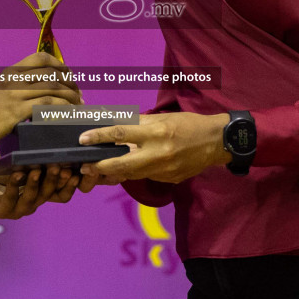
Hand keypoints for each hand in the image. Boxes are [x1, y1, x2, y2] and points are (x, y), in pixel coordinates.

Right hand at [0, 52, 82, 152]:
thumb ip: (17, 88)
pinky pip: (47, 104)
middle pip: (51, 72)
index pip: (41, 58)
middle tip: (79, 95)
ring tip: (79, 106)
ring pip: (53, 88)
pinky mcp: (15, 111)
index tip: (70, 78)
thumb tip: (42, 90)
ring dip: (71, 97)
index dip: (60, 66)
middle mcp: (13, 79)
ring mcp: (14, 94)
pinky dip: (62, 108)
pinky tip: (68, 114)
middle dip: (71, 83)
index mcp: (10, 72)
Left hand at [0, 156, 80, 218]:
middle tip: (61, 166)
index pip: (63, 192)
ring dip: (37, 184)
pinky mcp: (0, 210)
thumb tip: (58, 137)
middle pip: (51, 195)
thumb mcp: (22, 159)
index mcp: (40, 192)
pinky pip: (11, 199)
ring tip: (39, 169)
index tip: (81, 169)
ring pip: (33, 199)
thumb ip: (38, 155)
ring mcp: (16, 209)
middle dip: (57, 181)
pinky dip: (15, 186)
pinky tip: (17, 174)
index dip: (73, 184)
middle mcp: (31, 202)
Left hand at [78, 112, 230, 183]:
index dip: (99, 136)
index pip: (121, 134)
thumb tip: (116, 127)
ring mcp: (163, 170)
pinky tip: (128, 168)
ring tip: (100, 168)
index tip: (83, 139)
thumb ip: (139, 124)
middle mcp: (157, 153)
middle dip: (100, 166)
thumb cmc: (188, 125)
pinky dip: (135, 172)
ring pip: (131, 174)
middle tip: (85, 165)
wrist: (215, 143)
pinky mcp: (168, 180)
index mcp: (155, 133)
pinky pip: (145, 176)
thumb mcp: (163, 118)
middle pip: (121, 164)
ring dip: (114, 172)